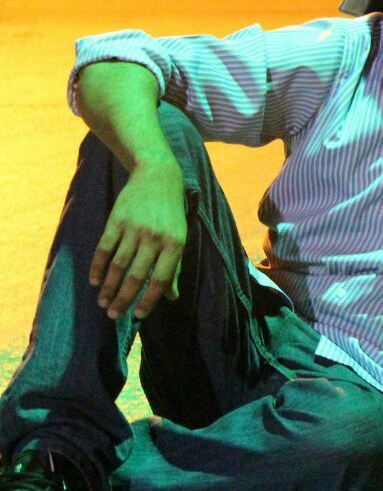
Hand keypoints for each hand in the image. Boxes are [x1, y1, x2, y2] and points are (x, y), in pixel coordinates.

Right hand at [90, 157, 186, 319]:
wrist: (157, 175)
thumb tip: (172, 297)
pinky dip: (98, 267)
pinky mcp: (116, 221)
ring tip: (103, 303)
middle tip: (113, 315)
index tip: (138, 315)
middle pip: (135, 276)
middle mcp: (154, 238)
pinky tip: (95, 281)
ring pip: (118, 266)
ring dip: (108, 288)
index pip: (160, 279)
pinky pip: (104, 249)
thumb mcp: (179, 237)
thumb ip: (174, 267)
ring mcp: (133, 229)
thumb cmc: (171, 212)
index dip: (148, 300)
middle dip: (123, 299)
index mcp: (175, 244)